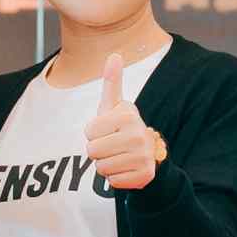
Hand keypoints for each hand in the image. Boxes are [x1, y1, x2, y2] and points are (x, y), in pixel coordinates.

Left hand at [84, 53, 163, 192]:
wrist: (148, 155)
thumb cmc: (122, 128)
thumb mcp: (115, 106)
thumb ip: (112, 82)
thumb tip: (115, 54)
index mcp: (127, 115)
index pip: (88, 132)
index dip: (93, 133)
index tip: (108, 130)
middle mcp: (138, 134)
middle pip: (92, 151)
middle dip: (98, 151)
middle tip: (113, 146)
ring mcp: (143, 156)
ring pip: (101, 168)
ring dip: (105, 165)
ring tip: (119, 157)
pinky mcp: (144, 175)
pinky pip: (112, 181)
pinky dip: (115, 178)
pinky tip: (126, 169)